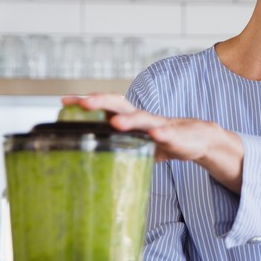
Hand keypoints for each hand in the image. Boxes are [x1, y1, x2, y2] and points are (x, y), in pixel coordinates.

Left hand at [62, 94, 243, 191]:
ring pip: (141, 118)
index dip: (85, 102)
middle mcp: (141, 117)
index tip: (63, 101)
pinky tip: (155, 136)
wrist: (198, 139)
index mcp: (130, 117)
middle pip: (118, 104)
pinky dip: (161, 134)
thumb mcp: (136, 141)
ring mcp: (159, 125)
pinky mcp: (175, 136)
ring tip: (114, 122)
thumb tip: (88, 159)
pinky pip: (167, 134)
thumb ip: (117, 144)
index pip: (104, 105)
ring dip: (128, 119)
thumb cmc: (162, 139)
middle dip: (100, 102)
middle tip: (82, 104)